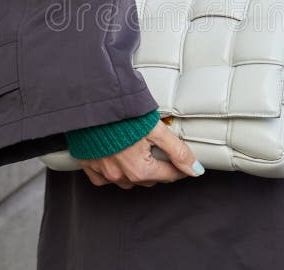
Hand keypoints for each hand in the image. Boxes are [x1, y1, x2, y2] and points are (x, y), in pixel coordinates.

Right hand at [77, 120, 204, 188]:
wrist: (91, 103)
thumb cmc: (121, 113)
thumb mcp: (156, 129)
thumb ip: (177, 151)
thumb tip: (194, 169)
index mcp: (139, 169)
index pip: (169, 175)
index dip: (180, 167)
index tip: (184, 162)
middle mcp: (120, 175)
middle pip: (149, 178)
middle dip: (158, 166)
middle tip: (159, 148)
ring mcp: (103, 172)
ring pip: (128, 179)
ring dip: (137, 169)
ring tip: (139, 149)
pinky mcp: (89, 165)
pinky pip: (105, 177)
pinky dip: (114, 169)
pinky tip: (118, 156)